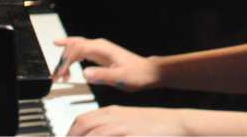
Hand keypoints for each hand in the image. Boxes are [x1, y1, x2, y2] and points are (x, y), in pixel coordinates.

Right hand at [53, 37, 159, 90]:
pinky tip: (64, 59)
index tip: (60, 75)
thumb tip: (84, 73)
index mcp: (102, 48)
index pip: (77, 49)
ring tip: (59, 74)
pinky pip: (80, 51)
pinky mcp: (100, 54)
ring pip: (76, 47)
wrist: (148, 72)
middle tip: (56, 76)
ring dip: (65, 59)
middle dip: (62, 60)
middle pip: (74, 46)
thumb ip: (102, 75)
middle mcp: (99, 46)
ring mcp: (99, 49)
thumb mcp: (120, 77)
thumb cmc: (137, 75)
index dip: (66, 61)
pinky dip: (71, 57)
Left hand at [68, 105, 185, 135]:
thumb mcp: (128, 121)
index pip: (82, 120)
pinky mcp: (132, 135)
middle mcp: (114, 117)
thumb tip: (95, 134)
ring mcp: (123, 127)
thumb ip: (111, 127)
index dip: (70, 133)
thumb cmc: (153, 124)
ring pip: (94, 133)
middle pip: (83, 125)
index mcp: (112, 112)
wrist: (176, 123)